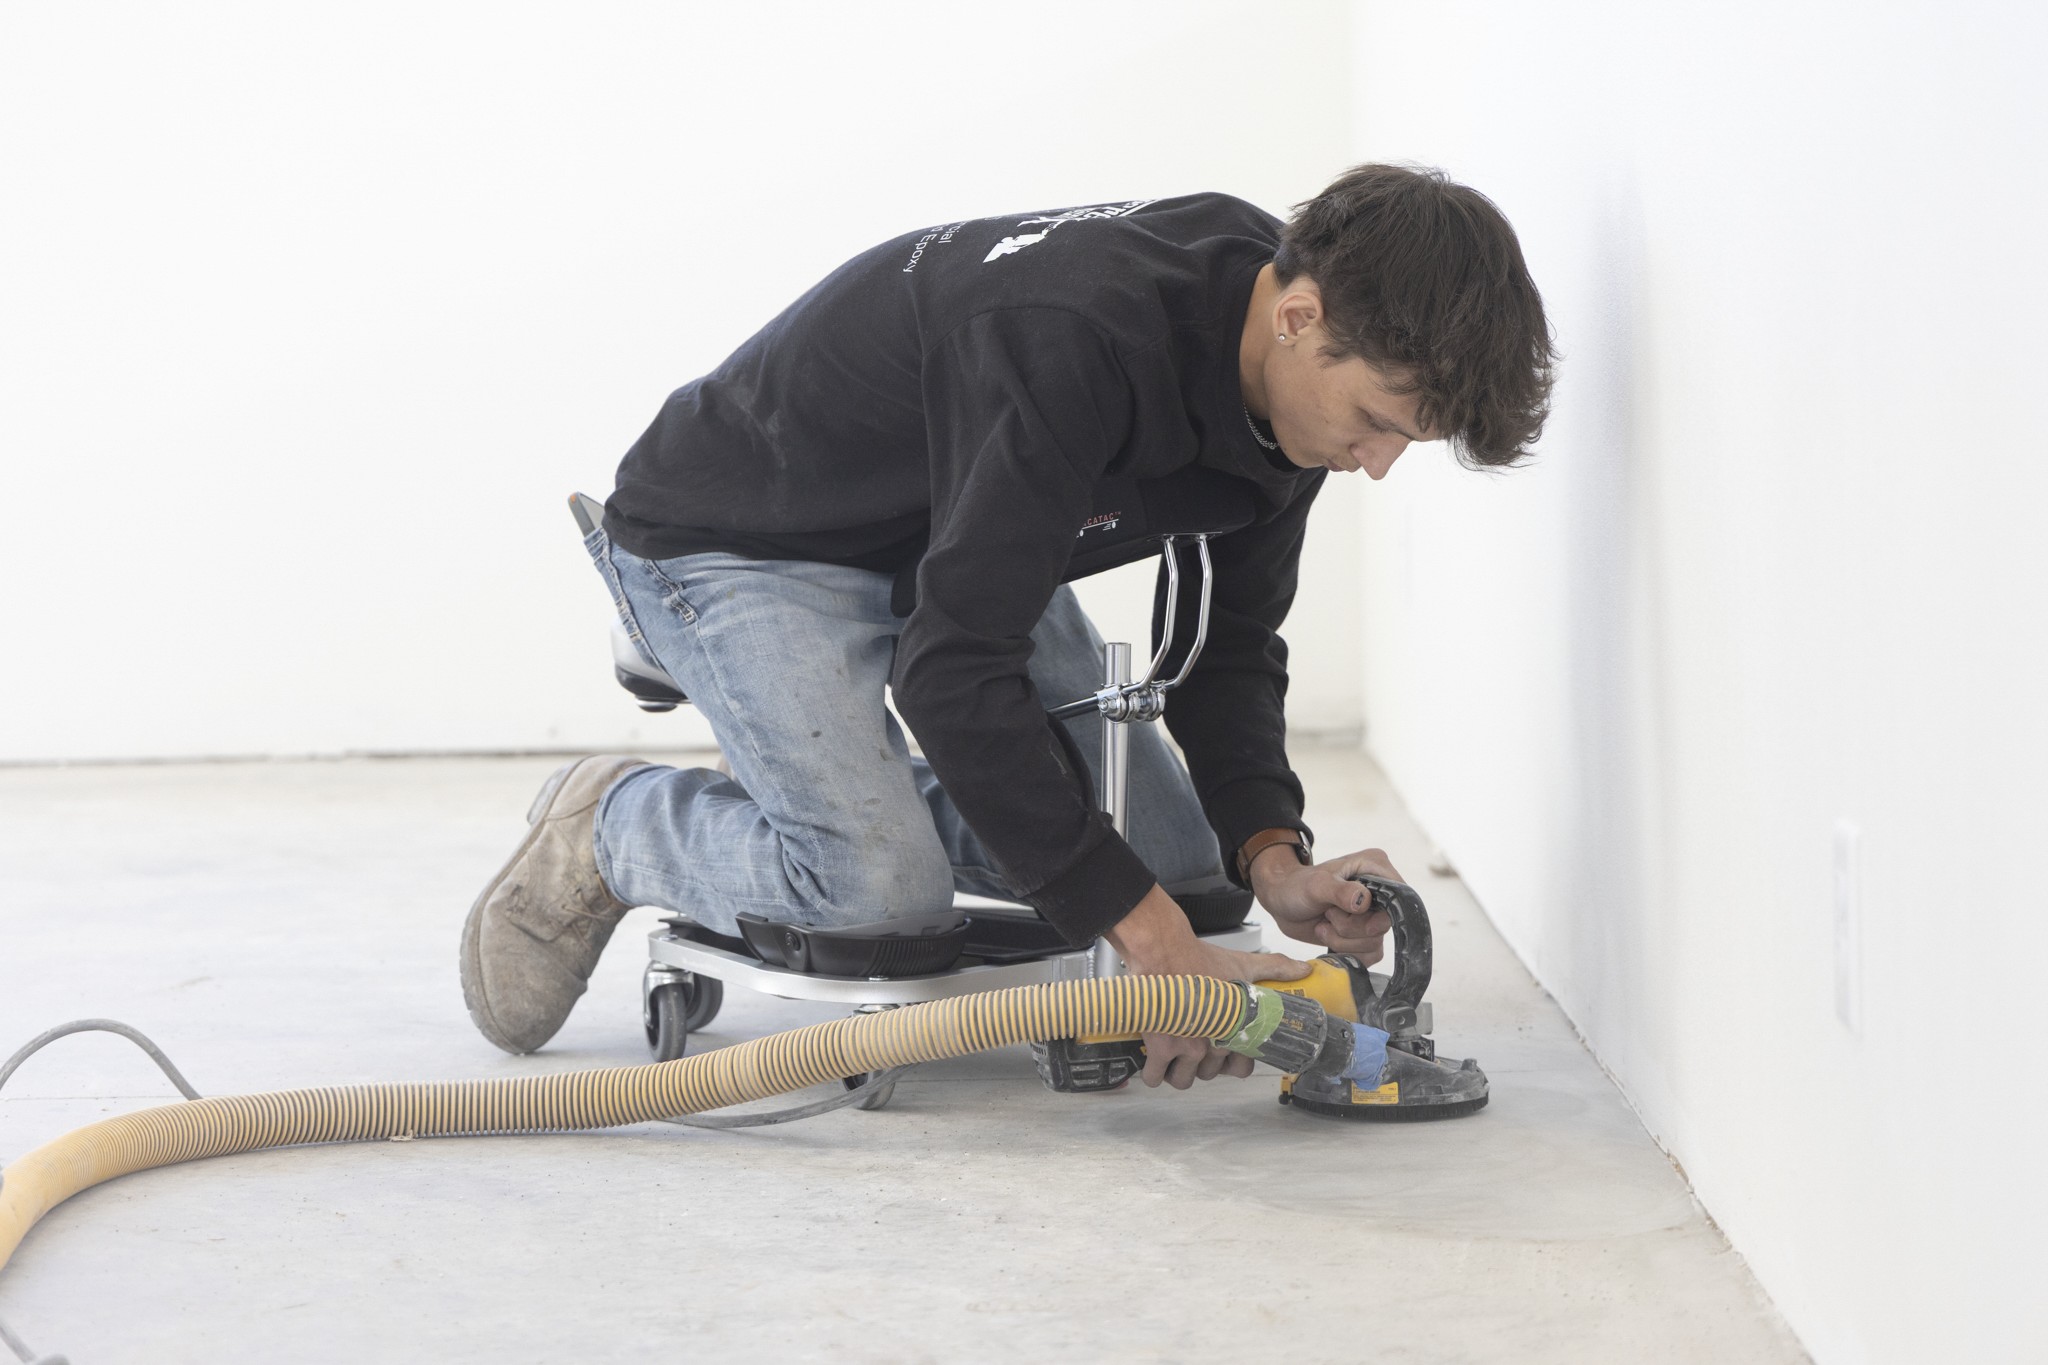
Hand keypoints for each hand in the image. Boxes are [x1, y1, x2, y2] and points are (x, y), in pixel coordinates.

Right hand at [1105, 883, 1311, 1089]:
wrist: (1164, 951)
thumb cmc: (1200, 959)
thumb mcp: (1243, 964)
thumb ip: (1275, 968)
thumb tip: (1304, 969)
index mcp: (1237, 1029)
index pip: (1242, 1068)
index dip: (1231, 1062)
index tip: (1221, 1051)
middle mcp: (1215, 1044)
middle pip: (1208, 1074)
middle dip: (1200, 1063)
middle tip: (1192, 1044)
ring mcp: (1187, 1048)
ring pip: (1182, 1080)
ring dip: (1176, 1071)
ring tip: (1172, 1053)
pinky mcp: (1160, 1047)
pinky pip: (1154, 1077)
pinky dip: (1152, 1073)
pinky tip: (1153, 1061)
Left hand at [1250, 845, 1401, 960]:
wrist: (1282, 902)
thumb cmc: (1297, 886)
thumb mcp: (1316, 885)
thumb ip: (1340, 891)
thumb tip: (1364, 901)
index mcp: (1376, 868)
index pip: (1398, 897)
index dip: (1379, 913)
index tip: (1355, 913)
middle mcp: (1379, 892)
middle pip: (1383, 925)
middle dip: (1351, 928)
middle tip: (1329, 915)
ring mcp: (1372, 915)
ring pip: (1374, 943)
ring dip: (1343, 940)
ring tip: (1324, 923)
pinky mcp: (1363, 935)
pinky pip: (1368, 955)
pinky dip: (1346, 951)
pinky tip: (1328, 935)